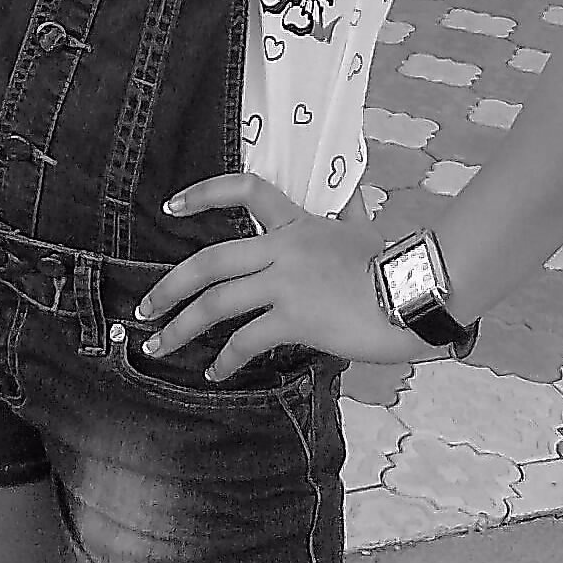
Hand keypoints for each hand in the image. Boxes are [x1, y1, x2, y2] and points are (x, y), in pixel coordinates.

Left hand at [132, 172, 437, 378]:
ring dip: (181, 327)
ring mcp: (287, 282)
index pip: (245, 190)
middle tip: (144, 308)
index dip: (203, 194)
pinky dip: (225, 359)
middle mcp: (284, 248)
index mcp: (298, 223)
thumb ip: (345, 216)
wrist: (418, 290)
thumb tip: (349, 195)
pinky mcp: (296, 317)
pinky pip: (247, 339)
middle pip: (210, 261)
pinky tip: (214, 373)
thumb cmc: (397, 265)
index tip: (171, 206)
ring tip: (158, 347)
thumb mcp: (362, 231)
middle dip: (169, 286)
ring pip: (217, 302)